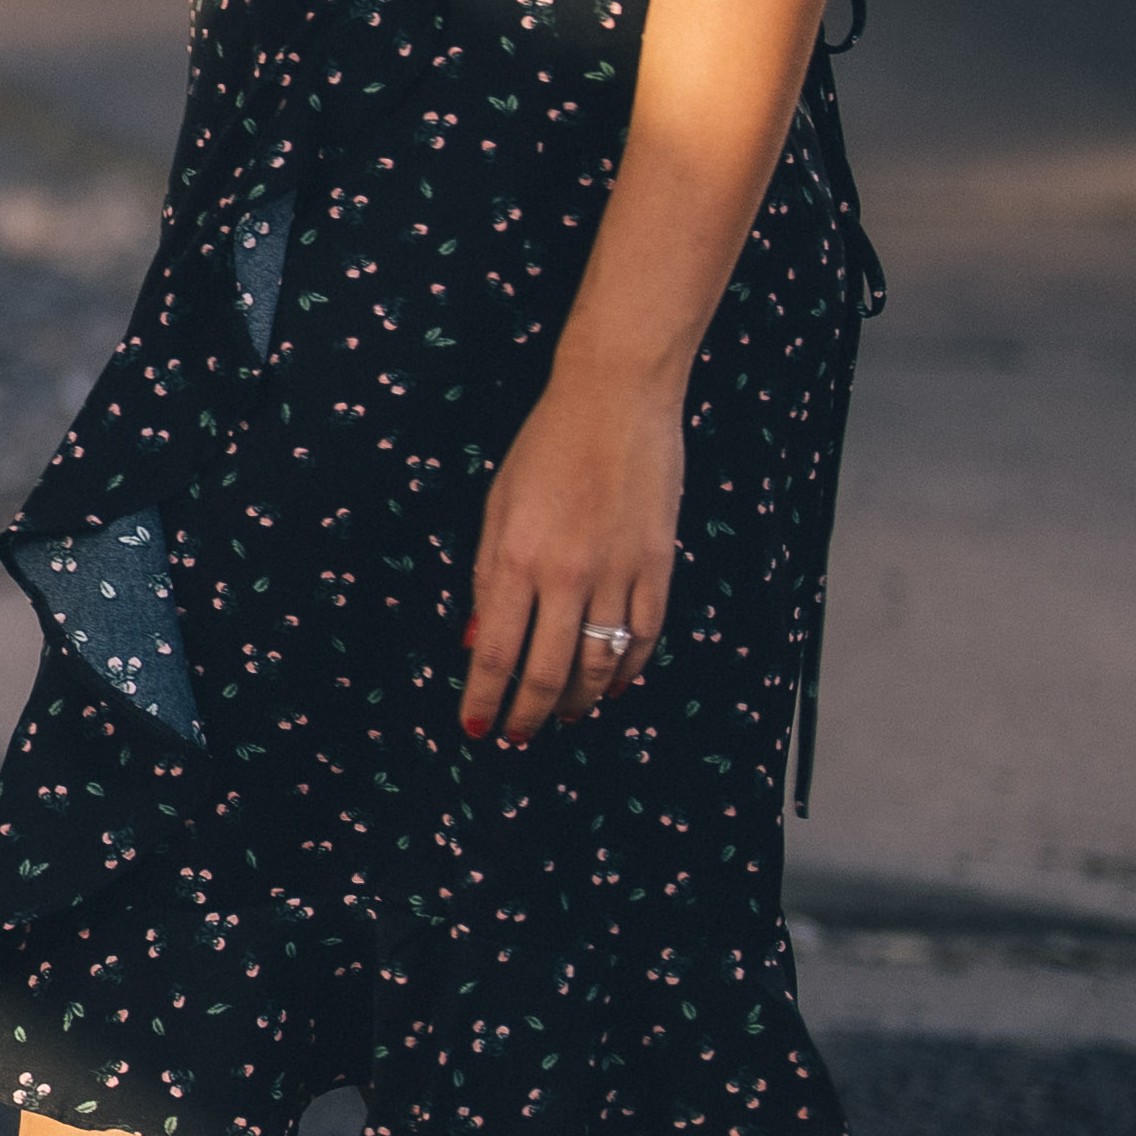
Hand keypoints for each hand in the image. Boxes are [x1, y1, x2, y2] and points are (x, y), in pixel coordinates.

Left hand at [460, 372, 684, 739]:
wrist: (615, 400)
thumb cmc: (544, 447)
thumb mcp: (497, 508)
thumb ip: (488, 579)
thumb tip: (480, 642)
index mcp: (516, 559)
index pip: (496, 654)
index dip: (485, 700)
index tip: (477, 728)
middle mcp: (567, 574)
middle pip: (548, 672)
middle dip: (529, 715)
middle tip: (518, 735)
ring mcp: (618, 572)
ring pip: (598, 663)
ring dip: (579, 700)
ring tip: (564, 715)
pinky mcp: (657, 564)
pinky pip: (644, 635)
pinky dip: (627, 669)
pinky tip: (612, 685)